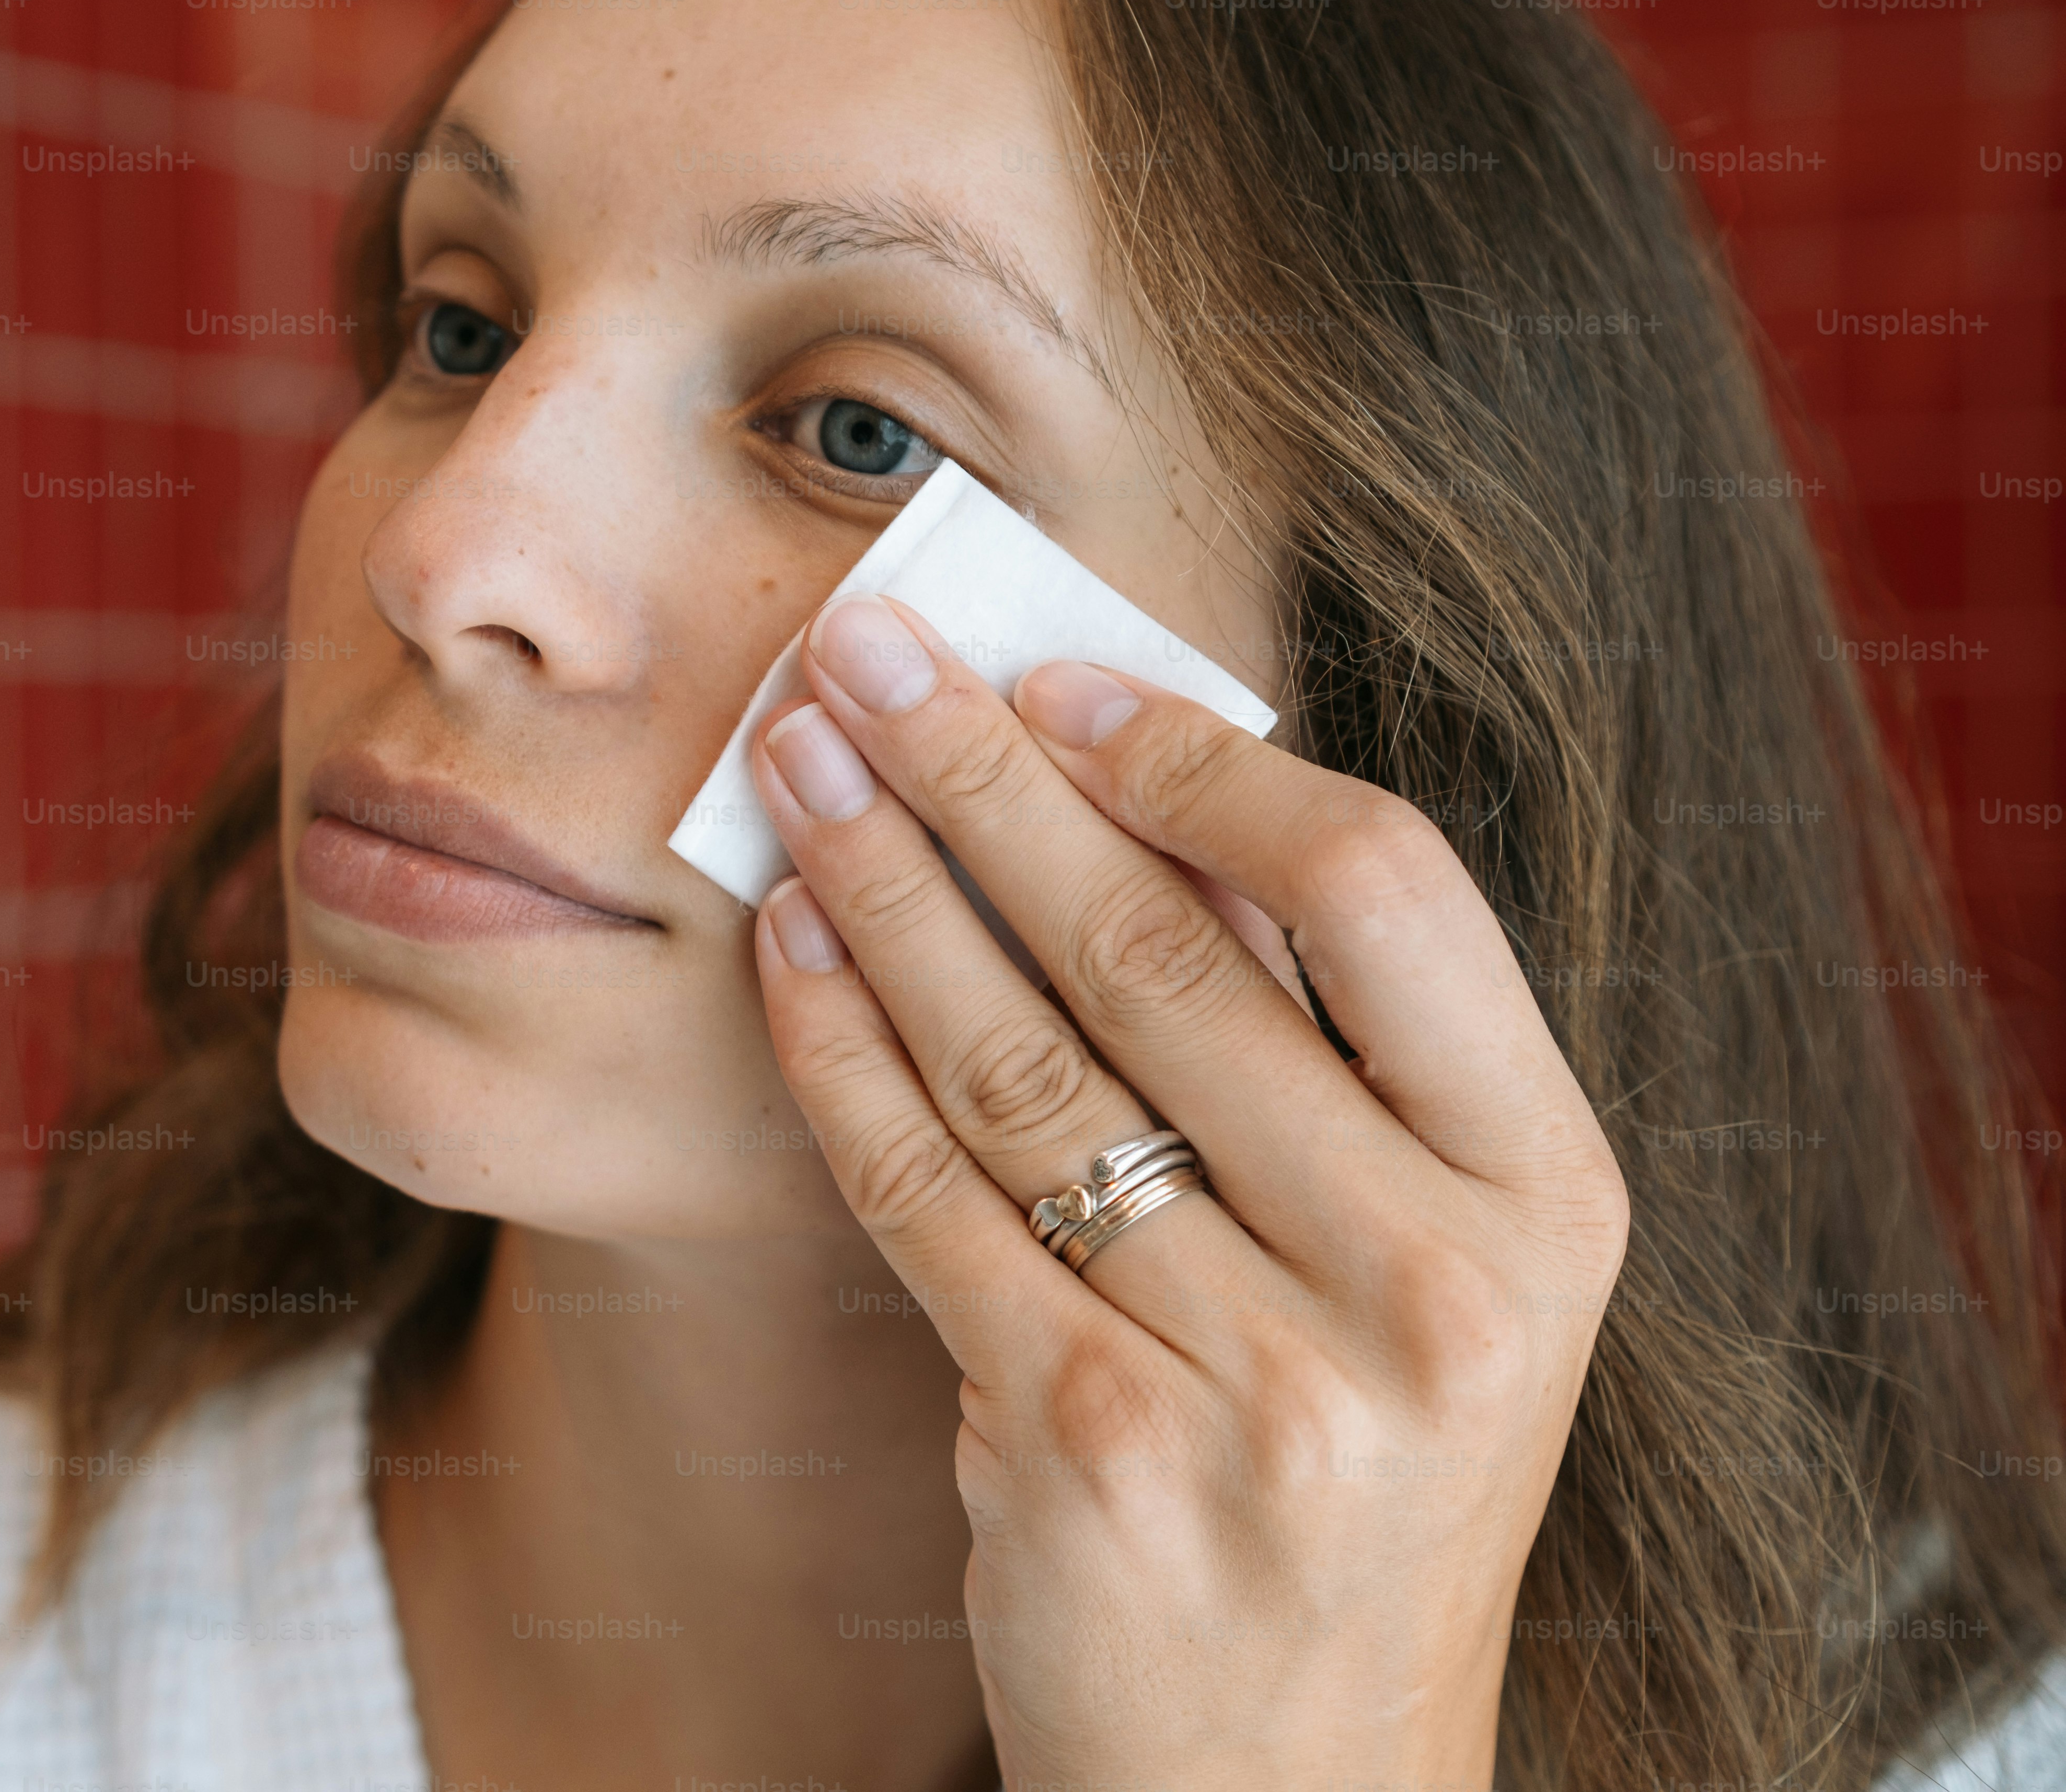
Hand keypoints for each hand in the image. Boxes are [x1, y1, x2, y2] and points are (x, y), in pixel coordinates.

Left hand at [746, 592, 1627, 1791]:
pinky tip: (784, 945)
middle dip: (982, 775)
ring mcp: (1257, 1379)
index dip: (1199, 761)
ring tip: (793, 761)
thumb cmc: (1350, 1468)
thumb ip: (1325, 1052)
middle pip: (1159, 950)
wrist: (1287, 1776)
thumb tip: (1141, 775)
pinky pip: (924, 1188)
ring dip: (883, 881)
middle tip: (856, 649)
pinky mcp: (1083, 1448)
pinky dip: (838, 1047)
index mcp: (1543, 1201)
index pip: (1382, 892)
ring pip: (1018, 1053)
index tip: (1056, 679)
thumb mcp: (1423, 1268)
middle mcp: (1427, 1287)